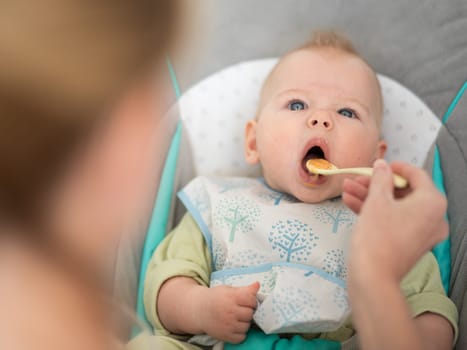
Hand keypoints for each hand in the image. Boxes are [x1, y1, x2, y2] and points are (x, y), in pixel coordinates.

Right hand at [195, 282, 258, 343]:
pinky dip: (240, 333)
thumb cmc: (215, 298)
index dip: (252, 300)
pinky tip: (234, 326)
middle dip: (248, 311)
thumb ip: (244, 289)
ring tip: (236, 317)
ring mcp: (227, 324)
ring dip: (244, 322)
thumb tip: (257, 285)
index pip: (252, 299)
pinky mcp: (225, 335)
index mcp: (231, 297)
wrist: (198, 310)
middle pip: (250, 313)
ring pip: (247, 326)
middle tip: (241, 309)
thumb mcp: (228, 289)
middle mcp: (230, 311)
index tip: (247, 300)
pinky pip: (242, 337)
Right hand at [342, 159, 447, 281]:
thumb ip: (380, 178)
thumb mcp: (376, 200)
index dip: (394, 167)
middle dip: (375, 184)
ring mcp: (423, 232)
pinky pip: (394, 221)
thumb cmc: (377, 236)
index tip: (377, 165)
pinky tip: (351, 203)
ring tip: (346, 190)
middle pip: (403, 192)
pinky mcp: (410, 243)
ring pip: (395, 207)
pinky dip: (375, 212)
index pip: (416, 175)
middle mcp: (434, 217)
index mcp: (433, 202)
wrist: (372, 277)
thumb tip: (382, 164)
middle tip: (355, 179)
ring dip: (370, 197)